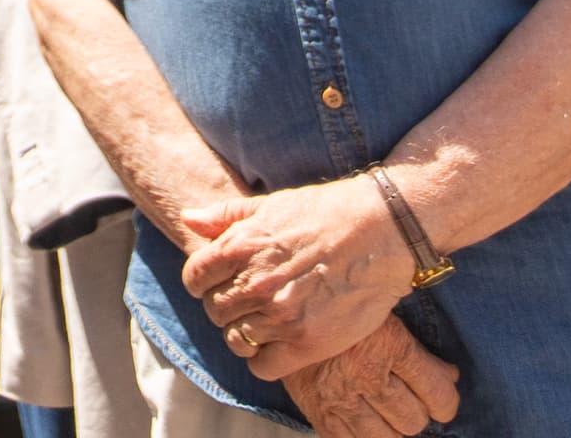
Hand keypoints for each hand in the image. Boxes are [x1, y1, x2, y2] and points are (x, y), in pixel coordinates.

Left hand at [183, 175, 416, 375]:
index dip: (204, 282)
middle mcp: (253, 283)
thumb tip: (188, 219)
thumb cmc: (326, 212)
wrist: (382, 230)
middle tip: (253, 301)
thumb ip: (225, 215)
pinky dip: (265, 359)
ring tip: (270, 320)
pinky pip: (262, 365)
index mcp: (239, 246)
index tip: (223, 283)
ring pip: (235, 340)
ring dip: (247, 333)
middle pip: (214, 311)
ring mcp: (279, 315)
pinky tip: (281, 343)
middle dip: (228, 306)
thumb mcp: (270, 204)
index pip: (194, 279)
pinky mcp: (306, 342)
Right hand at [282, 317, 462, 436]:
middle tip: (409, 398)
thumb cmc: (337, 305)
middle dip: (417, 412)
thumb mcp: (380, 313)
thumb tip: (450, 377)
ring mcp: (340, 399)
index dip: (446, 401)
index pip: (437, 393)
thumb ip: (416, 347)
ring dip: (393, 428)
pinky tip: (365, 420)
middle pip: (414, 420)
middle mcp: (365, 374)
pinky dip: (365, 436)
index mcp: (387, 343)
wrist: (278, 305)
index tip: (441, 399)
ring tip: (388, 411)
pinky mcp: (319, 414)